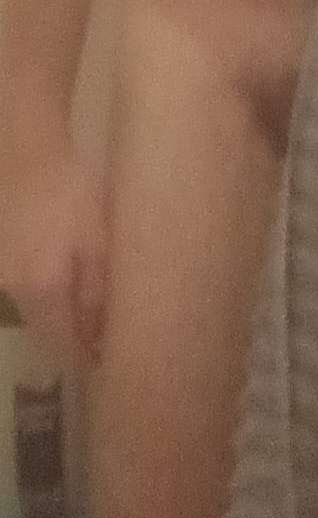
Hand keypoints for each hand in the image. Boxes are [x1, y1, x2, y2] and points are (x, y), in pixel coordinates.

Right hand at [0, 148, 109, 372]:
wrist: (24, 151)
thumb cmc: (70, 192)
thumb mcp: (97, 240)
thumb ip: (98, 290)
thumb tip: (101, 334)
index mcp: (43, 289)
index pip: (64, 344)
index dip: (85, 359)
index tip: (107, 366)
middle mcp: (14, 290)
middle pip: (45, 331)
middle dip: (71, 342)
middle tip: (101, 344)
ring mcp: (1, 274)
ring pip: (32, 312)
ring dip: (56, 319)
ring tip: (86, 317)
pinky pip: (22, 291)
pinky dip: (42, 297)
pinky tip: (60, 284)